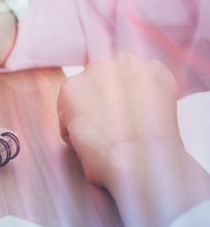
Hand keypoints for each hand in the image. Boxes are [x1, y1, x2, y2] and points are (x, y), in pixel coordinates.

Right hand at [57, 53, 181, 187]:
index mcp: (71, 88)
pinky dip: (154, 89)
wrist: (140, 159)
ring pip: (126, 74)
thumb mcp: (73, 143)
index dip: (88, 109)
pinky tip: (154, 110)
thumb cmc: (104, 158)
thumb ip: (76, 122)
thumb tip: (92, 122)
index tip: (98, 123)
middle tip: (120, 120)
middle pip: (101, 79)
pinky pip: (152, 75)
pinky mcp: (155, 70)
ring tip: (139, 115)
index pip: (78, 93)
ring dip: (130, 88)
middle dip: (108, 95)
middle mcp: (96, 69)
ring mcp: (127, 66)